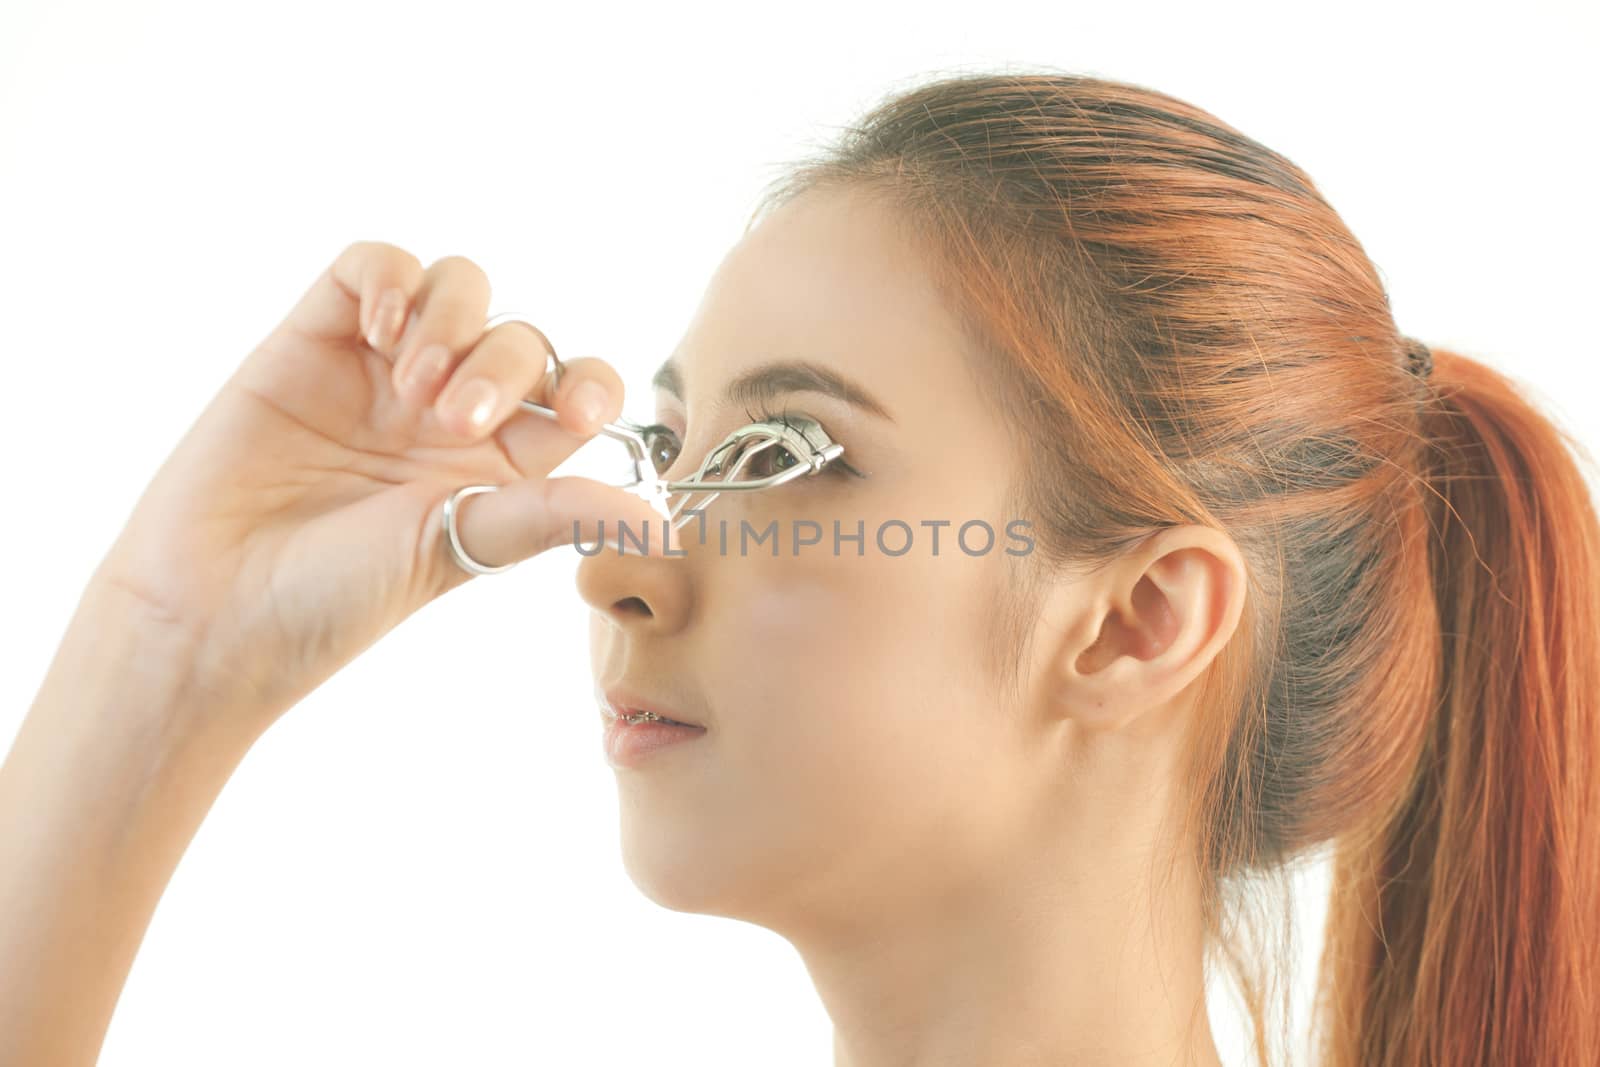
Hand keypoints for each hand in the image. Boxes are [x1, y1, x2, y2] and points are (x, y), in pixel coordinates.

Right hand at [89, 240, 663, 732]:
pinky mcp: (313, 338)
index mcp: (501, 466)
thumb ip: (560, 515)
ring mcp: (382, 371)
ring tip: (410, 384)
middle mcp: (449, 412)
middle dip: (505, 366)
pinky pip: (371, 265)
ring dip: (452, 320)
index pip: (577, 391)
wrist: (212, 606)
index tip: (577, 415)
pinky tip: (375, 327)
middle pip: (522, 336)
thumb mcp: (466, 546)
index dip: (592, 383)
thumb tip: (669, 531)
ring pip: (457, 287)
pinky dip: (387, 277)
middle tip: (453, 422)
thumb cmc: (339, 597)